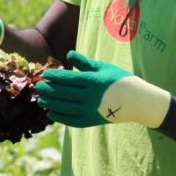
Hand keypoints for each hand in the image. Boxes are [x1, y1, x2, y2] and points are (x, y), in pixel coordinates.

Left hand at [35, 50, 170, 128]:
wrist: (137, 101)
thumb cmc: (119, 79)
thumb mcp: (102, 67)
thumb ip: (84, 62)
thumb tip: (68, 54)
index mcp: (93, 81)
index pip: (68, 79)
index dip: (54, 77)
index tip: (44, 74)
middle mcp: (90, 96)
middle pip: (64, 93)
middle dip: (48, 90)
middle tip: (37, 87)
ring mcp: (91, 110)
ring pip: (65, 108)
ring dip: (51, 104)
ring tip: (40, 100)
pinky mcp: (92, 121)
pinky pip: (72, 121)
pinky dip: (60, 118)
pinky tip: (51, 113)